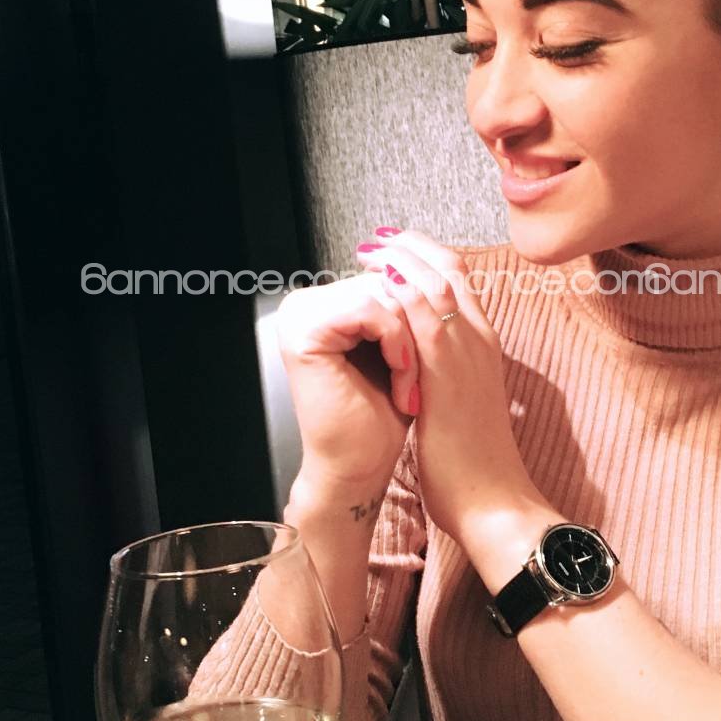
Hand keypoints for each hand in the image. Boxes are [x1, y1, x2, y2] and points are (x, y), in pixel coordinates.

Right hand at [275, 268, 419, 484]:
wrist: (362, 465)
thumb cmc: (383, 412)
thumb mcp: (402, 345)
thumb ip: (404, 300)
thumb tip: (420, 255)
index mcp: (326, 302)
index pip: (387, 278)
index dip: (419, 312)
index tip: (420, 361)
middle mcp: (306, 302)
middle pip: (386, 284)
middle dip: (415, 332)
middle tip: (416, 382)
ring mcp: (299, 313)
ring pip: (383, 297)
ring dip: (410, 345)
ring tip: (409, 388)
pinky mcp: (304, 330)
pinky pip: (370, 311)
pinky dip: (397, 346)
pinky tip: (400, 382)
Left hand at [354, 227, 546, 545]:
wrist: (492, 498)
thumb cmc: (473, 462)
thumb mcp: (462, 406)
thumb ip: (446, 376)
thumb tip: (418, 364)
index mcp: (484, 347)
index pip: (460, 281)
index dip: (426, 258)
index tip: (395, 250)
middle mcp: (480, 340)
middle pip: (451, 268)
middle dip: (411, 247)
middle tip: (377, 239)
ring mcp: (469, 351)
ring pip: (439, 280)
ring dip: (401, 259)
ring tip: (370, 250)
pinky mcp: (449, 369)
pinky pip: (426, 313)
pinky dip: (402, 289)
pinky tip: (377, 281)